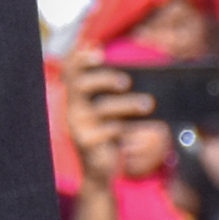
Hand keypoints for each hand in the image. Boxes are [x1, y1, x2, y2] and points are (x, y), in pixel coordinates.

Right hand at [72, 62, 156, 188]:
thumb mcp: (111, 112)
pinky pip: (112, 129)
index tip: (98, 50)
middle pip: (79, 85)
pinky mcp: (88, 142)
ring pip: (101, 108)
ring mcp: (77, 126)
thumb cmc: (110, 134)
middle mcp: (71, 109)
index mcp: (75, 98)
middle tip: (126, 82)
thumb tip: (138, 78)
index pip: (69, 72)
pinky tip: (148, 130)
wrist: (101, 169)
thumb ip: (115, 94)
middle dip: (103, 78)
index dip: (78, 58)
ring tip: (148, 104)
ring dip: (128, 103)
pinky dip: (133, 128)